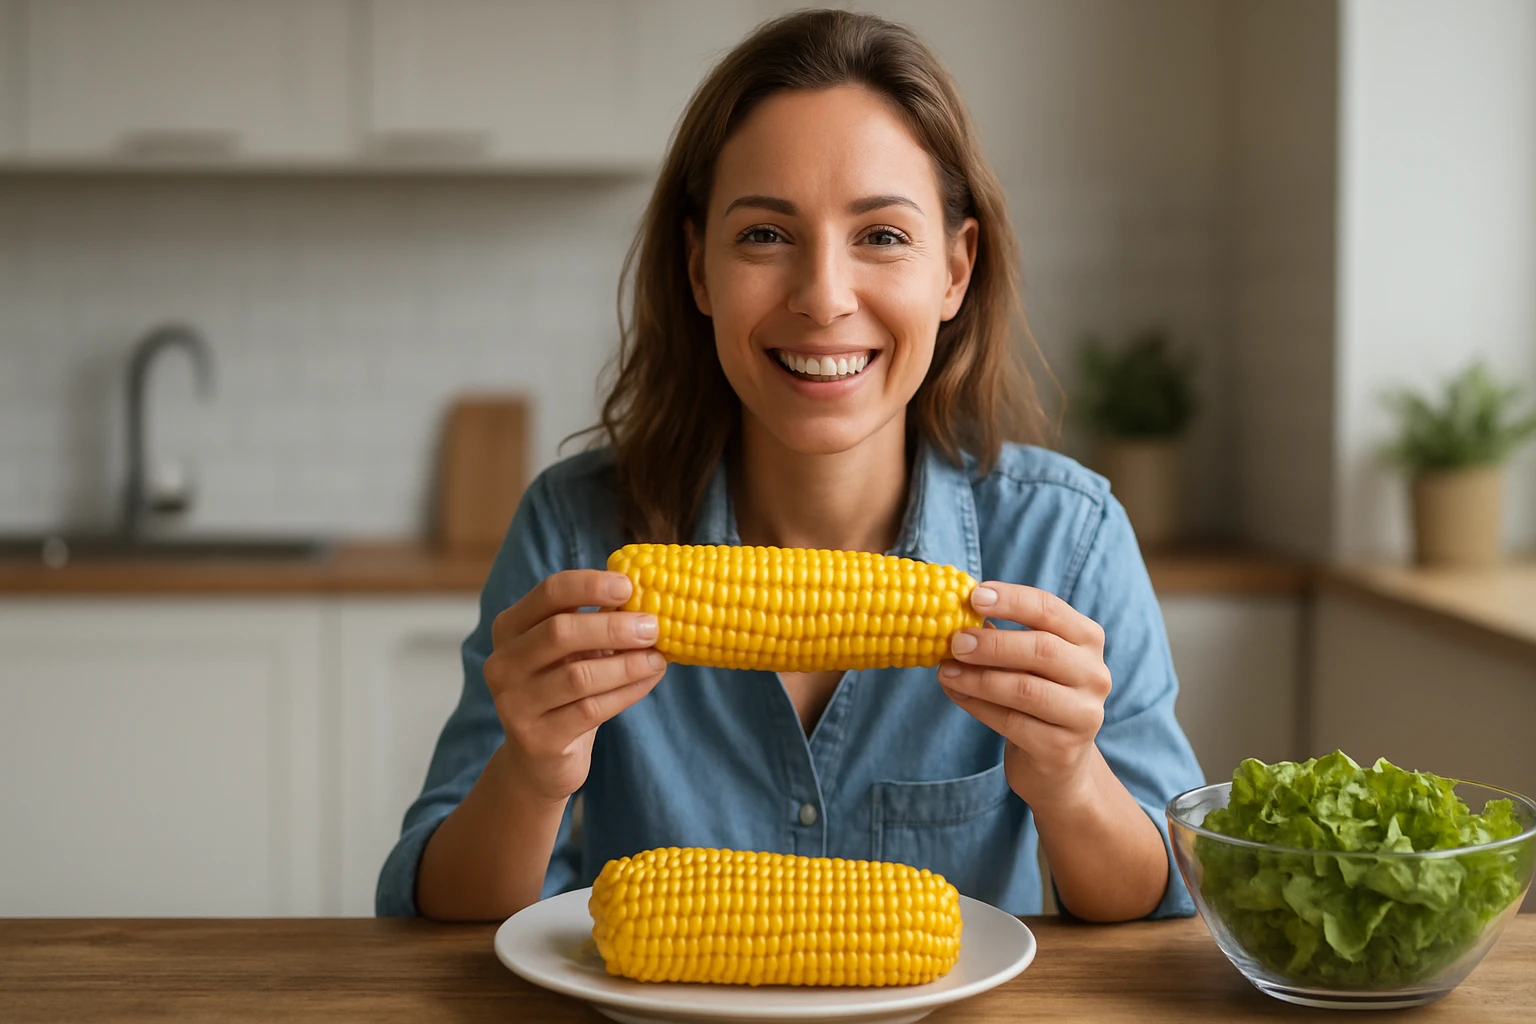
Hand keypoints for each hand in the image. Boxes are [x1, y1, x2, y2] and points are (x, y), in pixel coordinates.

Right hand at [484, 570, 665, 805]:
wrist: (539, 759)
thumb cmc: (562, 691)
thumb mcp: (574, 651)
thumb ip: (598, 622)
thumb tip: (645, 593)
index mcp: (510, 628)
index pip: (548, 593)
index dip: (589, 585)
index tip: (629, 586)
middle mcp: (503, 663)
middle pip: (560, 632)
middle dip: (613, 627)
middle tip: (653, 627)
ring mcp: (514, 703)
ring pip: (578, 676)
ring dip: (627, 664)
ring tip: (658, 658)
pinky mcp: (537, 738)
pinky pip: (590, 710)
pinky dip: (627, 693)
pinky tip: (649, 680)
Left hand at [938, 582, 1111, 808]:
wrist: (1057, 763)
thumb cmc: (1036, 697)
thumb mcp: (1026, 661)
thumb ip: (1001, 636)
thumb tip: (955, 615)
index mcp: (1086, 639)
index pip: (1050, 609)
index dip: (1011, 600)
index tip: (974, 596)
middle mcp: (1094, 674)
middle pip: (1042, 649)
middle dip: (992, 643)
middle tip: (955, 641)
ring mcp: (1084, 713)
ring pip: (1026, 689)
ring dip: (978, 678)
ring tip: (945, 671)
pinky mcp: (1063, 748)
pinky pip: (1013, 722)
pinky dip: (978, 706)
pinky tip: (957, 694)